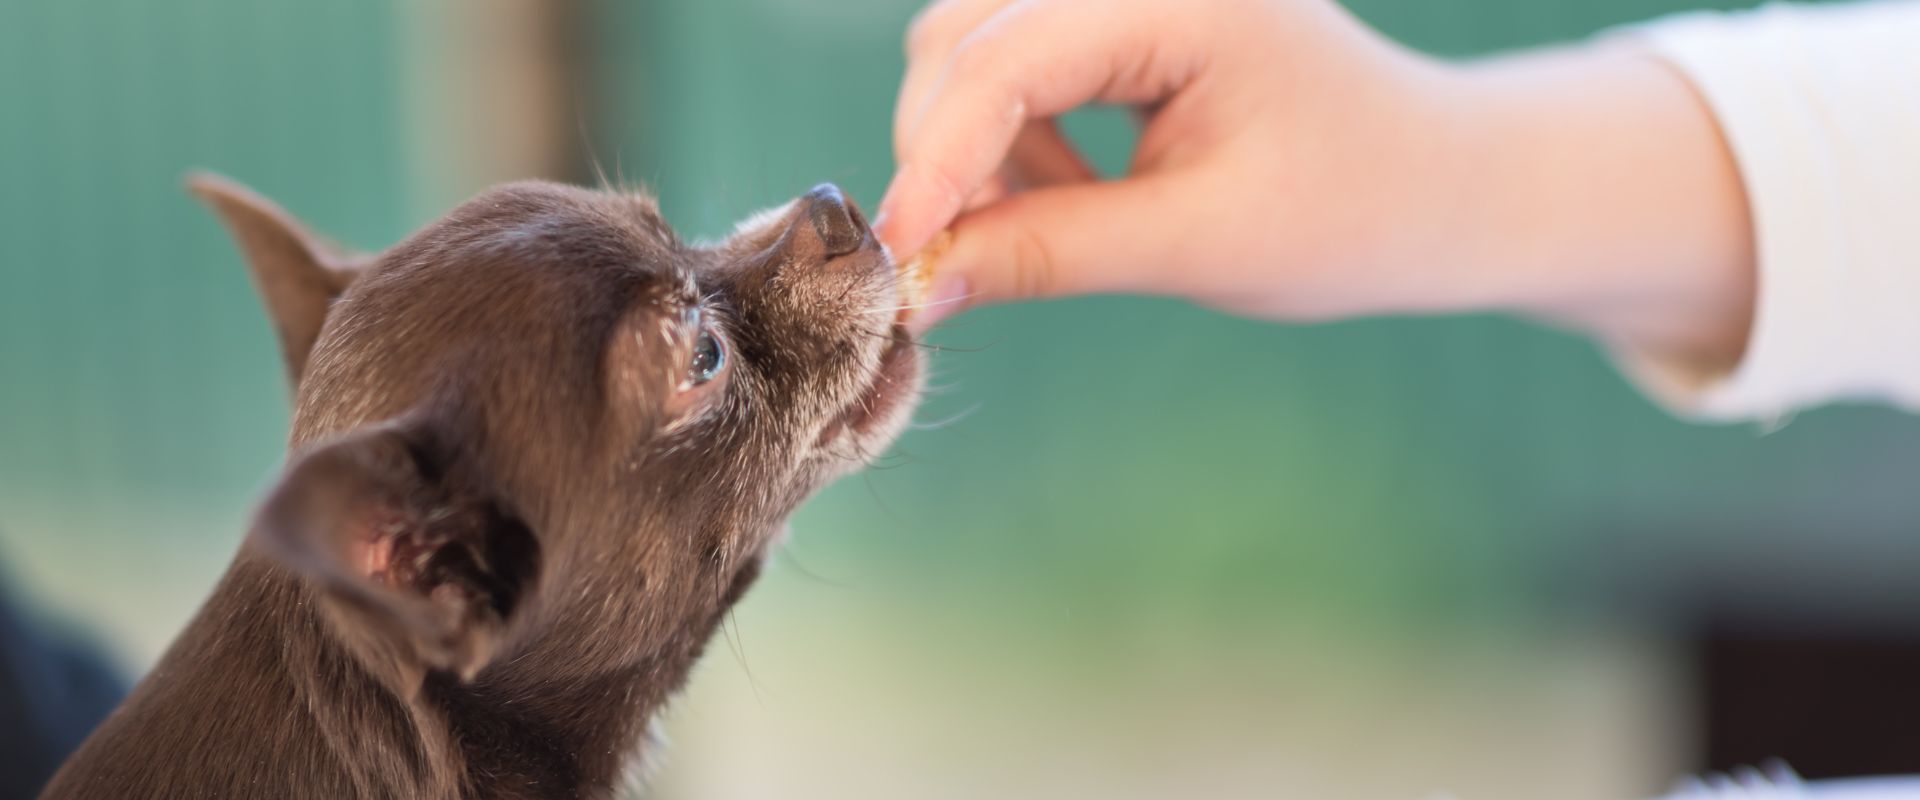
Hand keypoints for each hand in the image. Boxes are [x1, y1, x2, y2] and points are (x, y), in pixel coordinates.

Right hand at [878, 0, 1753, 367]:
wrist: (1440, 188)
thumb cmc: (1353, 213)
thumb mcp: (1200, 245)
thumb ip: (1050, 253)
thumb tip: (918, 284)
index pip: (1012, 59)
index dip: (939, 158)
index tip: (898, 252)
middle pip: (966, 35)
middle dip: (942, 151)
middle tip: (949, 261)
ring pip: (975, 44)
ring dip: (971, 146)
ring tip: (1034, 230)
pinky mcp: (1122, 16)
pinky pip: (1015, 61)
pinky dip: (1008, 136)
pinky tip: (1065, 192)